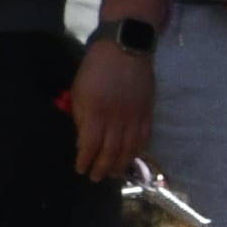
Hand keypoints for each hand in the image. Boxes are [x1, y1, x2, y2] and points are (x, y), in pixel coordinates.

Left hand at [68, 35, 156, 178]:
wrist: (125, 48)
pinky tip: (132, 157)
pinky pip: (145, 137)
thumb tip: (83, 141)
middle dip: (103, 167)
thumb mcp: (78, 91)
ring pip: (130, 147)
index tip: (80, 169)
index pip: (91, 144)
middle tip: (96, 178)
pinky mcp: (148, 111)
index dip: (86, 160)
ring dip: (121, 163)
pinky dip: (138, 150)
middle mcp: (117, 118)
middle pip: (111, 150)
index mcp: (96, 112)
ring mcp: (135, 115)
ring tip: (114, 173)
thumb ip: (81, 117)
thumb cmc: (95, 68)